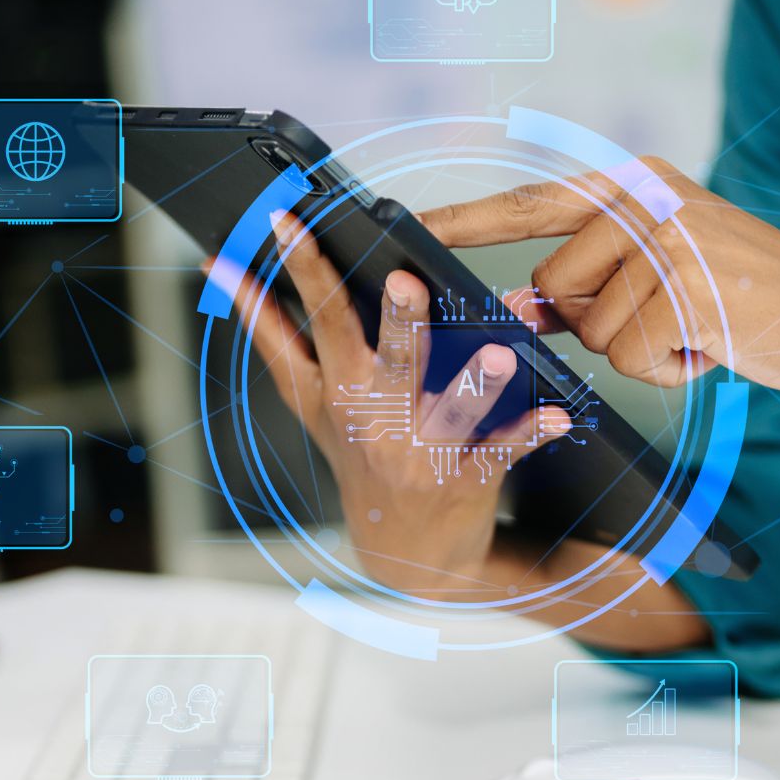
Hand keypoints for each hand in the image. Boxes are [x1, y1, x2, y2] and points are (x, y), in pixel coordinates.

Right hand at [226, 210, 571, 597]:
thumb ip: (270, 333)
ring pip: (451, 406)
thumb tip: (220, 265)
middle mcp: (371, 417)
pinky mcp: (466, 477)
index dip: (291, 273)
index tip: (282, 222)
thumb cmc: (361, 456)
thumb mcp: (310, 402)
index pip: (303, 324)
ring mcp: (419, 450)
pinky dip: (533, 432)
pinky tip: (560, 416)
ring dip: (476, 382)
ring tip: (502, 355)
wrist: (406, 556)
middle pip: (382, 357)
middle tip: (405, 281)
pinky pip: (504, 449)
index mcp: (331, 391)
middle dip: (394, 319)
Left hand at [417, 157, 779, 396]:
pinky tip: (713, 346)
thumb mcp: (664, 279)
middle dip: (597, 322)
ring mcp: (669, 239)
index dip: (463, 220)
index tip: (404, 228)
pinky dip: (669, 370)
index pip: (529, 204)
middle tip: (668, 316)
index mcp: (636, 183)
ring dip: (641, 351)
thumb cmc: (750, 302)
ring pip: (593, 330)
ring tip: (699, 329)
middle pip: (553, 285)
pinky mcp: (690, 287)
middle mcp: (647, 198)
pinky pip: (632, 356)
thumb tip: (520, 310)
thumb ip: (591, 289)